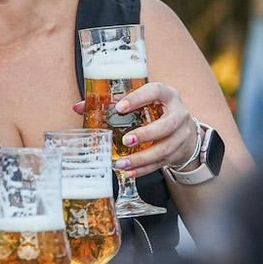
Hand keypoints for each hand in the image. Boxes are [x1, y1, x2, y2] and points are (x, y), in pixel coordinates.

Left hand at [71, 81, 196, 178]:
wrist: (183, 129)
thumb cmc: (156, 111)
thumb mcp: (140, 101)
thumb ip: (112, 103)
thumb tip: (78, 107)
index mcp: (167, 95)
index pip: (155, 91)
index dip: (138, 98)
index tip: (120, 108)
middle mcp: (178, 113)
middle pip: (167, 125)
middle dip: (146, 134)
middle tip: (126, 140)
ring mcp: (181, 134)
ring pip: (164, 148)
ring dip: (142, 158)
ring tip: (122, 163)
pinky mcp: (178, 152)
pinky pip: (161, 163)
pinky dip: (144, 169)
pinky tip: (129, 172)